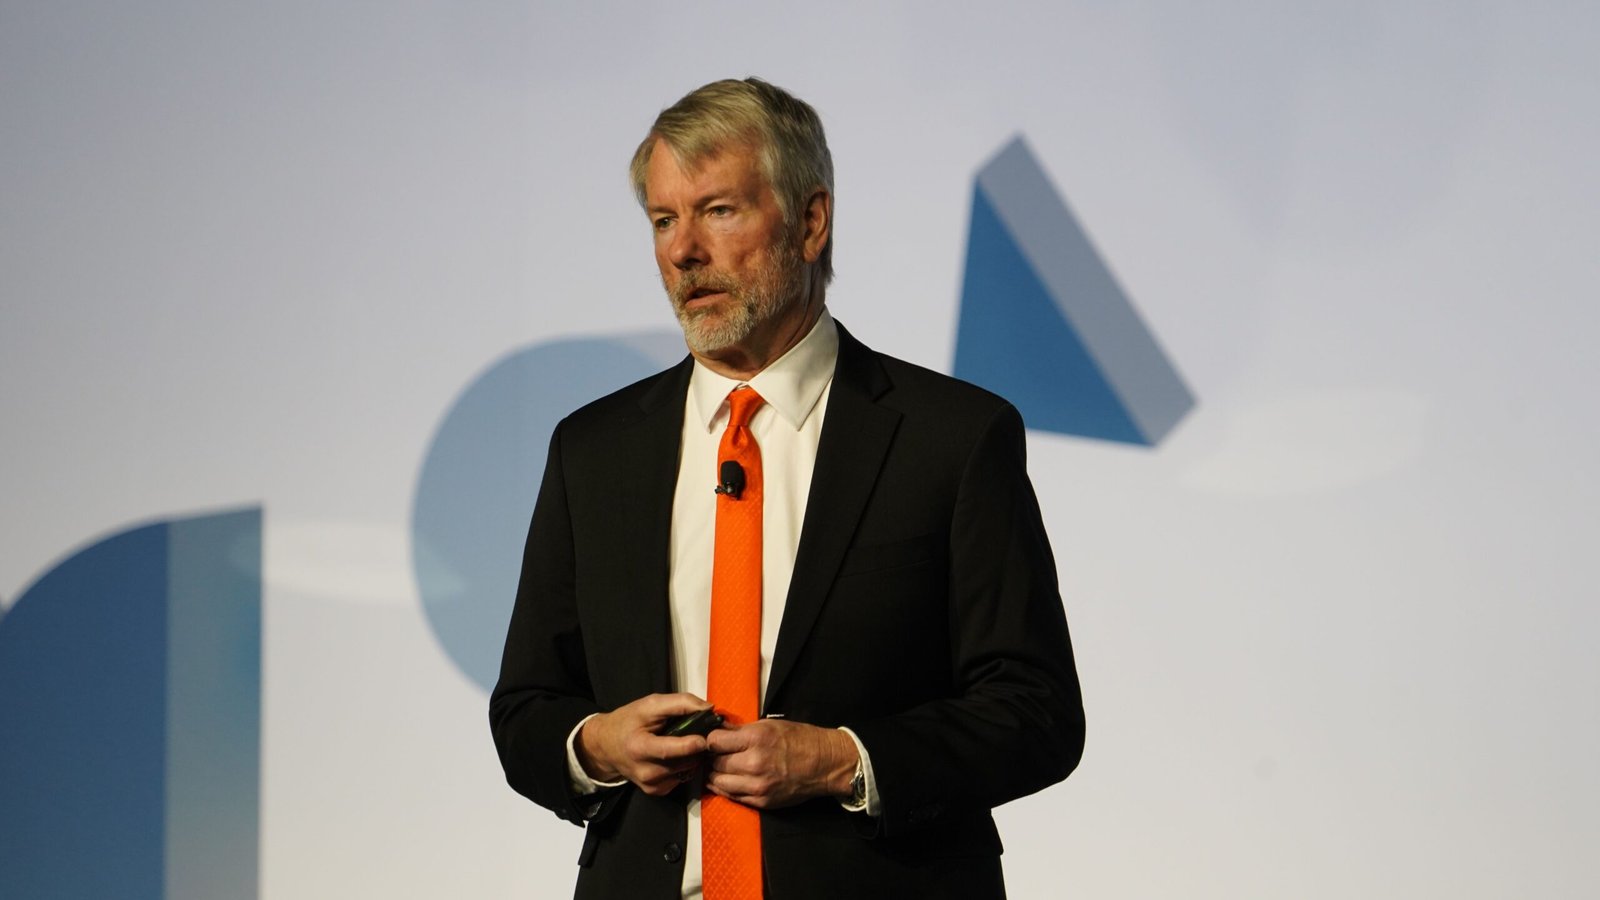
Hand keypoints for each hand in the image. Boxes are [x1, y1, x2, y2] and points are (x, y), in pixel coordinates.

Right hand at [577, 693, 710, 796]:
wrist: (606, 746)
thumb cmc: (628, 722)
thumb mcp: (649, 705)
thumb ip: (680, 703)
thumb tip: (708, 708)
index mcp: (639, 749)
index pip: (670, 751)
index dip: (691, 744)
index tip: (706, 735)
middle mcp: (645, 772)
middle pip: (684, 762)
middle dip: (697, 748)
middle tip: (703, 734)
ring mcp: (651, 785)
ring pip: (687, 771)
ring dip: (693, 757)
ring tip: (689, 742)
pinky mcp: (656, 791)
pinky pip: (681, 778)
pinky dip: (685, 766)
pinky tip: (678, 755)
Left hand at [705, 719, 857, 809]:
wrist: (824, 764)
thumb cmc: (800, 740)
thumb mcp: (770, 726)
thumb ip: (741, 730)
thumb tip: (718, 730)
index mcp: (756, 739)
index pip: (714, 742)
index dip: (711, 740)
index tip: (714, 740)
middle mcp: (754, 763)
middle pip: (714, 763)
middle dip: (712, 758)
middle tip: (715, 755)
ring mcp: (757, 786)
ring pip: (718, 783)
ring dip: (715, 775)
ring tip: (720, 768)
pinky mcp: (761, 801)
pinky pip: (732, 796)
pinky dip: (726, 788)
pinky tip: (728, 780)